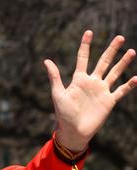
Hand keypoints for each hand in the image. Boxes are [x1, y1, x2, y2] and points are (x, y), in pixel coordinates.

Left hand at [44, 30, 136, 150]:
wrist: (73, 131)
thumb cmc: (63, 114)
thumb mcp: (58, 94)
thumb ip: (55, 77)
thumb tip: (46, 61)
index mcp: (79, 80)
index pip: (83, 59)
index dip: (86, 46)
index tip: (89, 32)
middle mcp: (92, 82)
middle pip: (104, 62)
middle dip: (111, 50)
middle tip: (119, 37)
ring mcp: (102, 91)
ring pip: (115, 73)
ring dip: (123, 63)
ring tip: (131, 51)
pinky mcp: (109, 101)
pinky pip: (121, 91)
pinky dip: (129, 85)